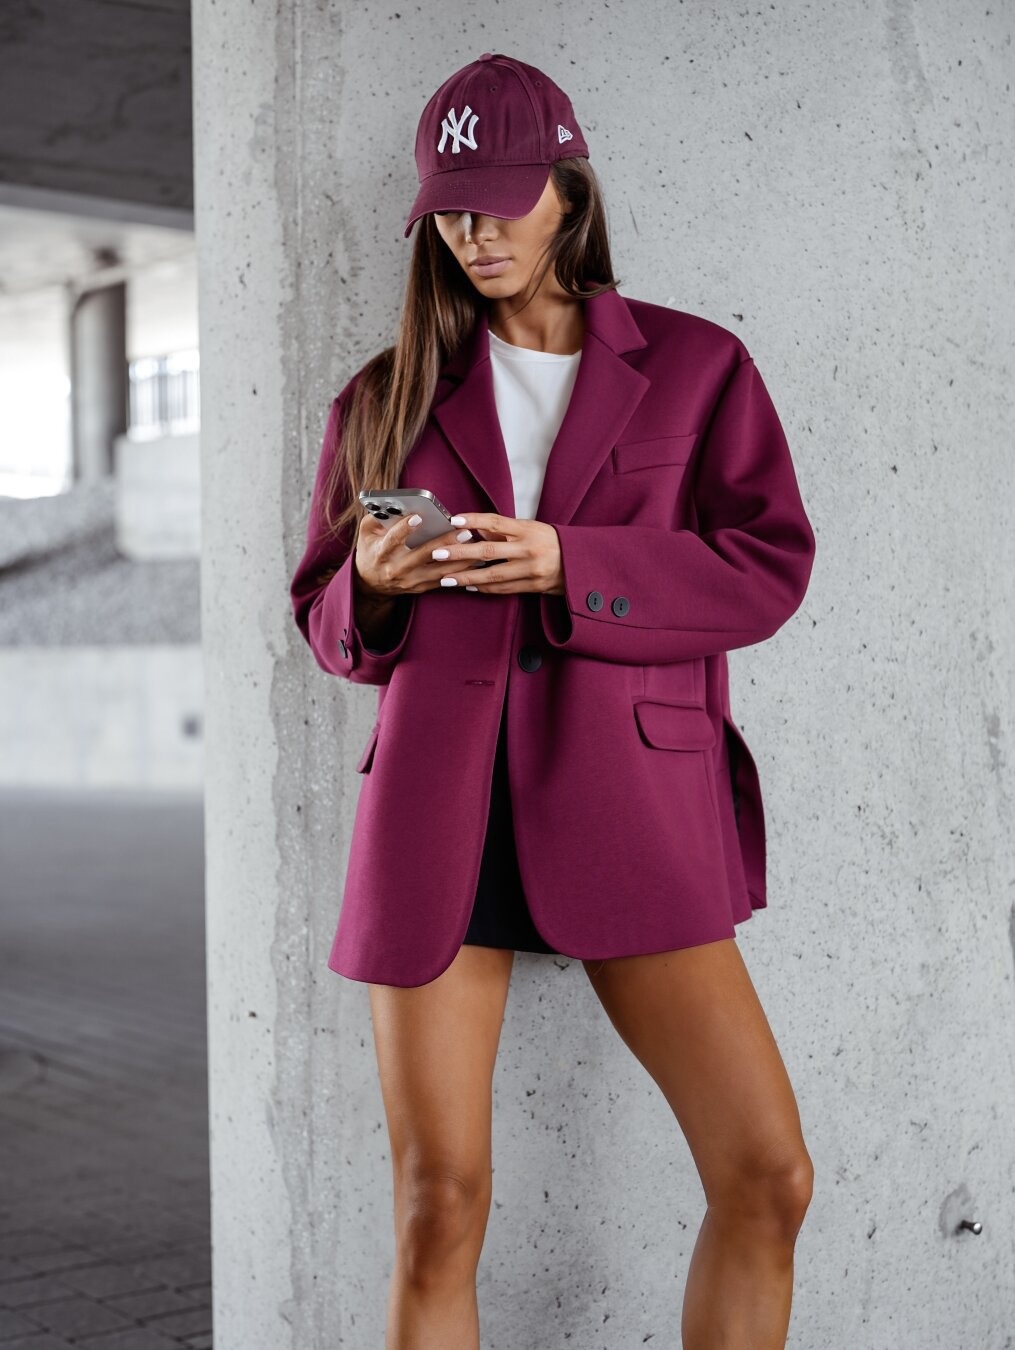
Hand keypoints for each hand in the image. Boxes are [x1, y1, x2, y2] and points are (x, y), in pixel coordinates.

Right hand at [352, 509, 486, 598]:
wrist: (369, 584)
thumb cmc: (370, 551)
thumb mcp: (366, 533)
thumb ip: (377, 517)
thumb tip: (395, 503)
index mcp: (380, 553)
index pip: (392, 540)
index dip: (404, 528)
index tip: (419, 516)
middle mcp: (395, 569)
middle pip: (422, 555)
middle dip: (444, 543)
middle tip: (463, 531)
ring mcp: (409, 581)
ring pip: (437, 571)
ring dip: (458, 559)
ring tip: (474, 546)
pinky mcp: (419, 588)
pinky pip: (442, 581)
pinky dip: (458, 572)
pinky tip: (473, 563)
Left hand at [425, 512, 564, 595]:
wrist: (581, 563)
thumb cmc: (552, 542)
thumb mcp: (532, 529)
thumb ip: (505, 531)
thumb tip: (477, 530)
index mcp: (528, 530)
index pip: (497, 522)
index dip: (474, 520)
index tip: (454, 520)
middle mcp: (529, 549)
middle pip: (489, 551)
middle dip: (460, 553)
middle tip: (437, 554)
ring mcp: (531, 570)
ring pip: (493, 575)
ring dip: (467, 577)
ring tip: (445, 578)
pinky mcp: (532, 586)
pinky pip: (503, 588)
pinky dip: (484, 588)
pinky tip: (468, 585)